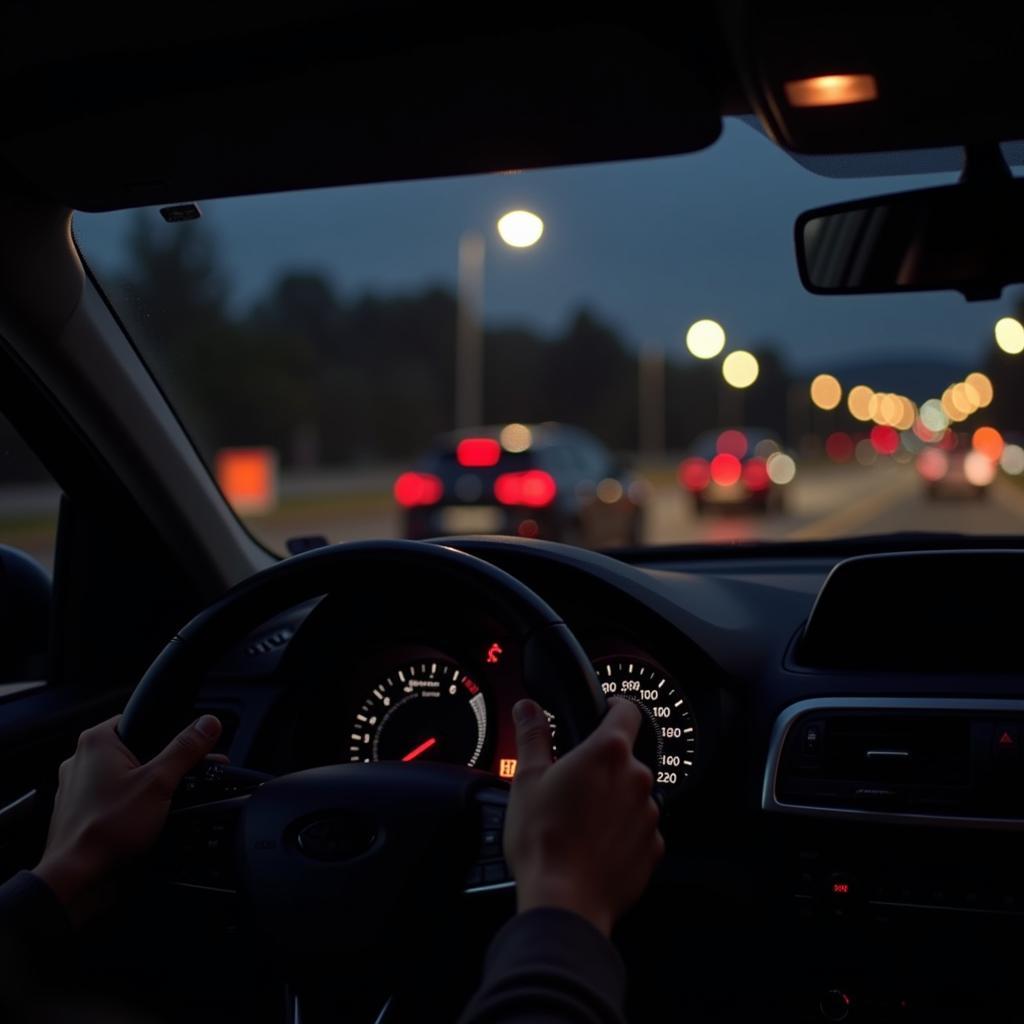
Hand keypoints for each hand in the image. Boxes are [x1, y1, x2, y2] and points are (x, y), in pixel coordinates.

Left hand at [33, 713, 221, 915]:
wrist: (76, 879)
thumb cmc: (107, 829)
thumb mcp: (159, 783)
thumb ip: (186, 749)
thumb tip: (209, 724)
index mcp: (97, 741)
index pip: (140, 719)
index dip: (167, 733)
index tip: (187, 748)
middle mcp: (81, 760)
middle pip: (135, 750)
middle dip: (161, 765)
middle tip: (181, 779)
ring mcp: (76, 788)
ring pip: (123, 777)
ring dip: (146, 788)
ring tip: (163, 805)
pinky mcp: (79, 812)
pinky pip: (112, 799)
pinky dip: (129, 806)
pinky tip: (143, 821)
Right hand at [504, 697, 663, 936]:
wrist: (564, 901)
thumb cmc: (543, 839)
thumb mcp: (527, 779)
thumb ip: (532, 736)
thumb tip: (528, 708)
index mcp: (608, 752)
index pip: (627, 711)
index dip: (613, 708)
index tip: (602, 714)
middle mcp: (637, 779)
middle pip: (625, 759)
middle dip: (602, 768)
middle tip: (571, 787)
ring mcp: (649, 815)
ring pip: (632, 796)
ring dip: (612, 801)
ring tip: (579, 822)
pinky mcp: (654, 849)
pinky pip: (638, 830)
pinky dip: (620, 833)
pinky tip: (593, 846)